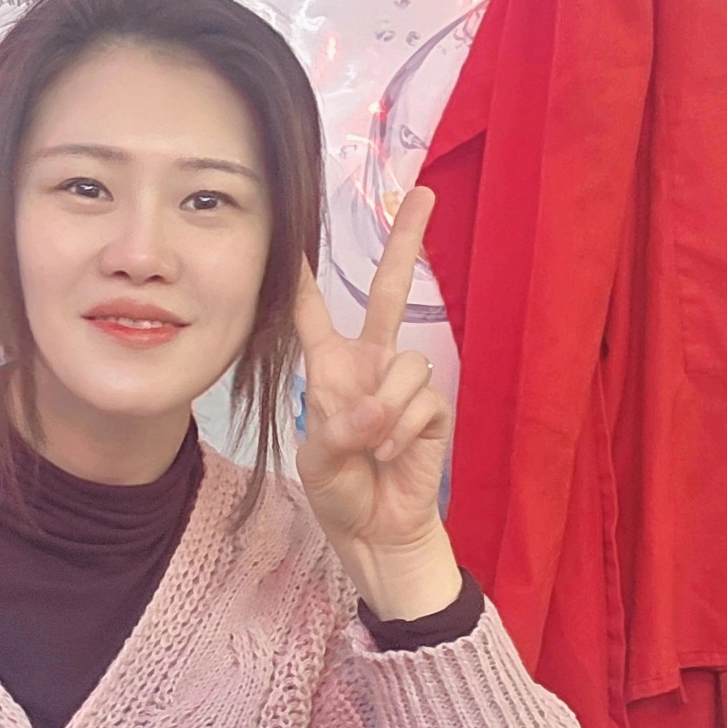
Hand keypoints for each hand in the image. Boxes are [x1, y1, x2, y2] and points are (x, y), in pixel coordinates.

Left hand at [292, 188, 461, 619]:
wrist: (378, 533)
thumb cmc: (340, 493)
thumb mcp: (318, 458)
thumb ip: (338, 425)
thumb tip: (377, 407)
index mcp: (329, 369)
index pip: (313, 313)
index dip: (302, 279)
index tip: (294, 237)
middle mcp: (370, 365)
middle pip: (389, 292)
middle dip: (407, 243)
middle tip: (424, 194)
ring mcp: (403, 386)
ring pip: (407, 364)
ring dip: (386, 410)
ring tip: (372, 447)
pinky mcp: (432, 410)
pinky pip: (423, 400)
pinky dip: (403, 430)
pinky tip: (392, 455)